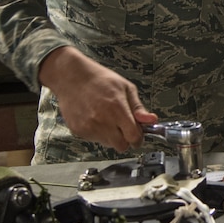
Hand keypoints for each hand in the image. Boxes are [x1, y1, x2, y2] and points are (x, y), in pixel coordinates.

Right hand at [38, 46, 157, 151]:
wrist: (71, 76)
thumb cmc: (100, 79)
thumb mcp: (125, 88)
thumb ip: (138, 107)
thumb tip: (152, 120)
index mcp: (117, 109)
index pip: (133, 137)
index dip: (138, 138)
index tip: (138, 135)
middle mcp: (103, 120)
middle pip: (121, 146)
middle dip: (126, 139)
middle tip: (123, 128)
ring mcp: (89, 127)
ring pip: (108, 144)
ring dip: (112, 136)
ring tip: (107, 119)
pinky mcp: (78, 130)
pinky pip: (94, 140)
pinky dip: (98, 133)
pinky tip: (95, 118)